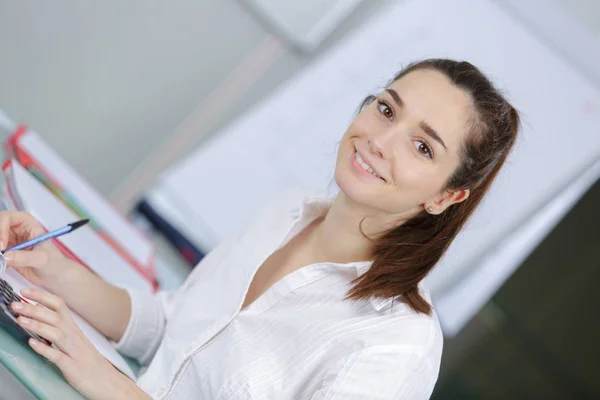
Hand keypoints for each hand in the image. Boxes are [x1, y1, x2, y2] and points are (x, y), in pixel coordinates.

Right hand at [0, 211, 80, 286]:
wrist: (55, 276)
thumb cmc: (54, 262)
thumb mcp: (42, 259)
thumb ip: (24, 257)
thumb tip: (5, 256)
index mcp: (28, 224)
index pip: (8, 218)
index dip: (1, 228)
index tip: (2, 245)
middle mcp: (17, 230)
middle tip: (0, 251)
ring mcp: (10, 241)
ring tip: (1, 258)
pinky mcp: (6, 252)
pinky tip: (1, 263)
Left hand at [11, 288, 146, 399]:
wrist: (108, 383)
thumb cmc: (90, 364)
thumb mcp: (75, 344)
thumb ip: (61, 331)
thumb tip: (42, 319)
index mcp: (74, 330)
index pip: (59, 306)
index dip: (42, 296)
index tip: (25, 290)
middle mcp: (75, 338)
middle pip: (55, 317)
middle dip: (34, 309)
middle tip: (16, 304)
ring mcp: (74, 352)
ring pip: (56, 333)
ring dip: (37, 325)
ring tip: (21, 320)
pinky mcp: (73, 368)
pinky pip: (58, 356)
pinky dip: (45, 349)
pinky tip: (33, 344)